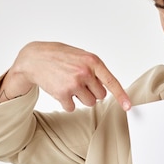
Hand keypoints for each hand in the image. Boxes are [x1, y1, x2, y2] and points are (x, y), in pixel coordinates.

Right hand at [0, 41, 130, 111]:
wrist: (34, 58)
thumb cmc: (60, 56)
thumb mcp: (81, 56)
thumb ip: (95, 69)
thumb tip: (107, 88)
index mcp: (93, 61)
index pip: (112, 82)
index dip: (121, 96)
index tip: (128, 107)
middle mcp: (85, 72)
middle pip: (101, 96)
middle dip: (92, 92)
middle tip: (79, 82)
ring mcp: (74, 84)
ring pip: (89, 103)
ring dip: (81, 98)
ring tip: (70, 85)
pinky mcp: (62, 94)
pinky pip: (72, 108)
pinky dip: (67, 103)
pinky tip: (60, 90)